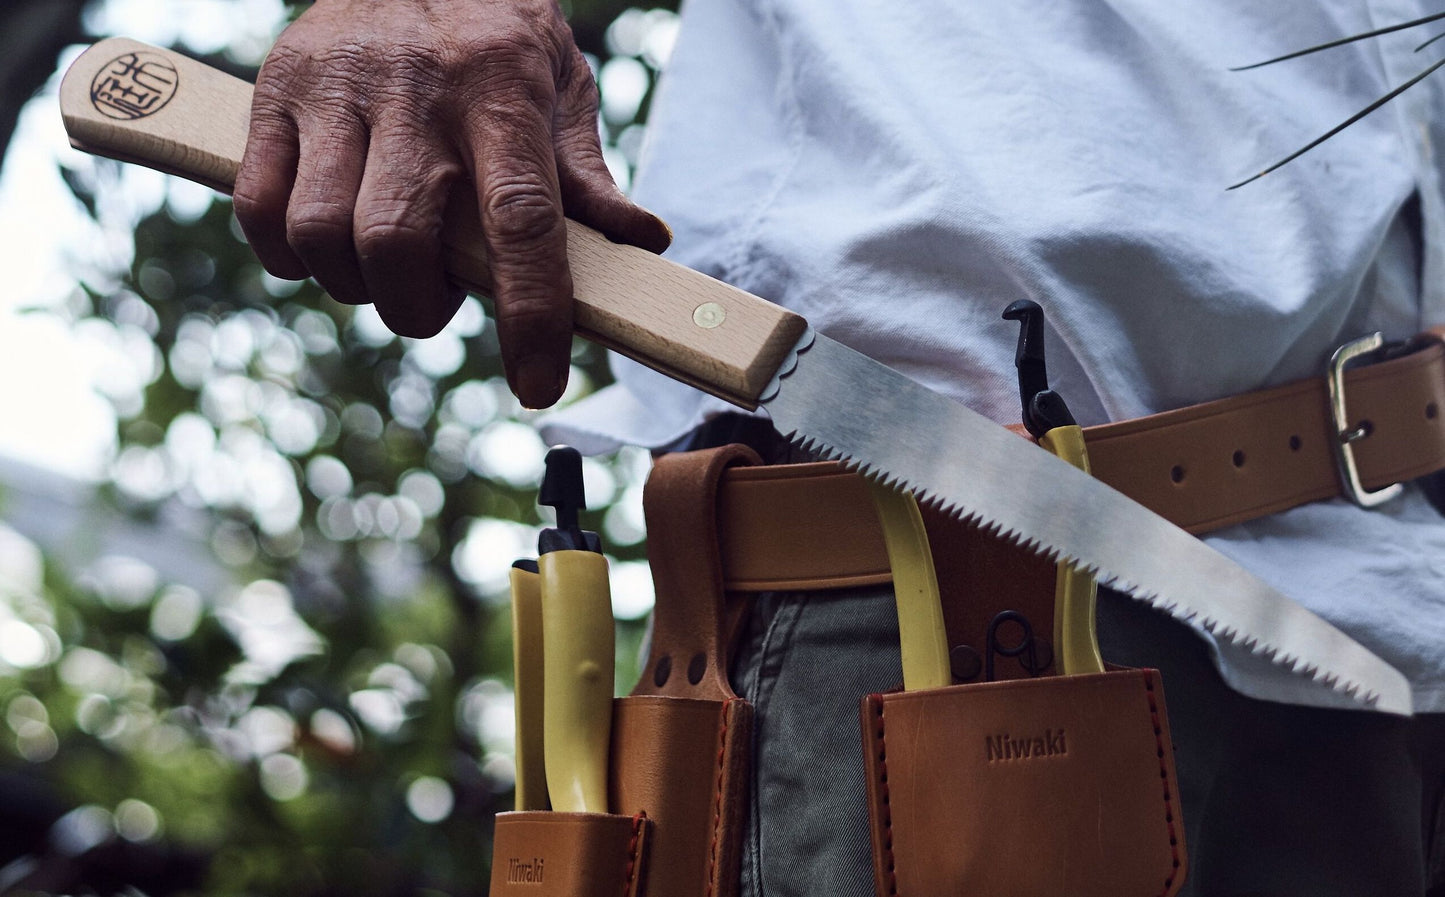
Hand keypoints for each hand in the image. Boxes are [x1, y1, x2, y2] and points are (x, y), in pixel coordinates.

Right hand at [232, 0, 670, 407]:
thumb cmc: (496, 35)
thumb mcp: (560, 85)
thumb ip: (588, 173)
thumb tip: (646, 244)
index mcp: (504, 92)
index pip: (520, 222)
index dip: (531, 313)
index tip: (538, 383)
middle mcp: (418, 89)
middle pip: (401, 241)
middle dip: (418, 308)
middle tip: (435, 302)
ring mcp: (339, 88)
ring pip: (324, 233)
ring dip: (355, 286)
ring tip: (384, 271)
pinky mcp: (276, 90)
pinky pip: (260, 205)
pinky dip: (287, 253)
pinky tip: (323, 246)